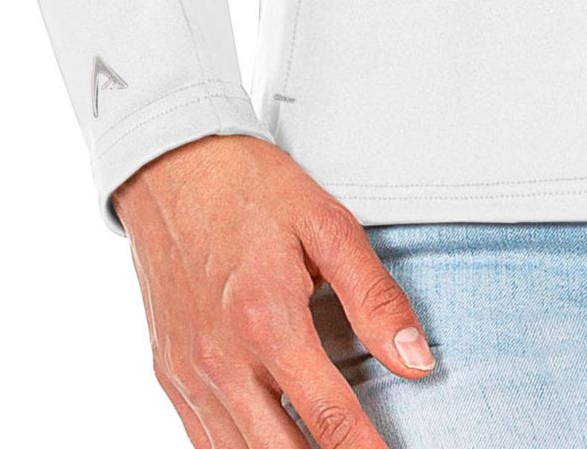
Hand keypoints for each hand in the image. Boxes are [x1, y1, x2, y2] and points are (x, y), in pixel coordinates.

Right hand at [115, 134, 434, 446]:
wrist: (170, 166)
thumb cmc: (251, 188)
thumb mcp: (327, 224)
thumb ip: (374, 297)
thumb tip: (416, 361)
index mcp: (267, 319)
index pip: (329, 417)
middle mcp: (221, 360)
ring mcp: (189, 374)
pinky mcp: (170, 375)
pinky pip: (203, 443)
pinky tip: (273, 446)